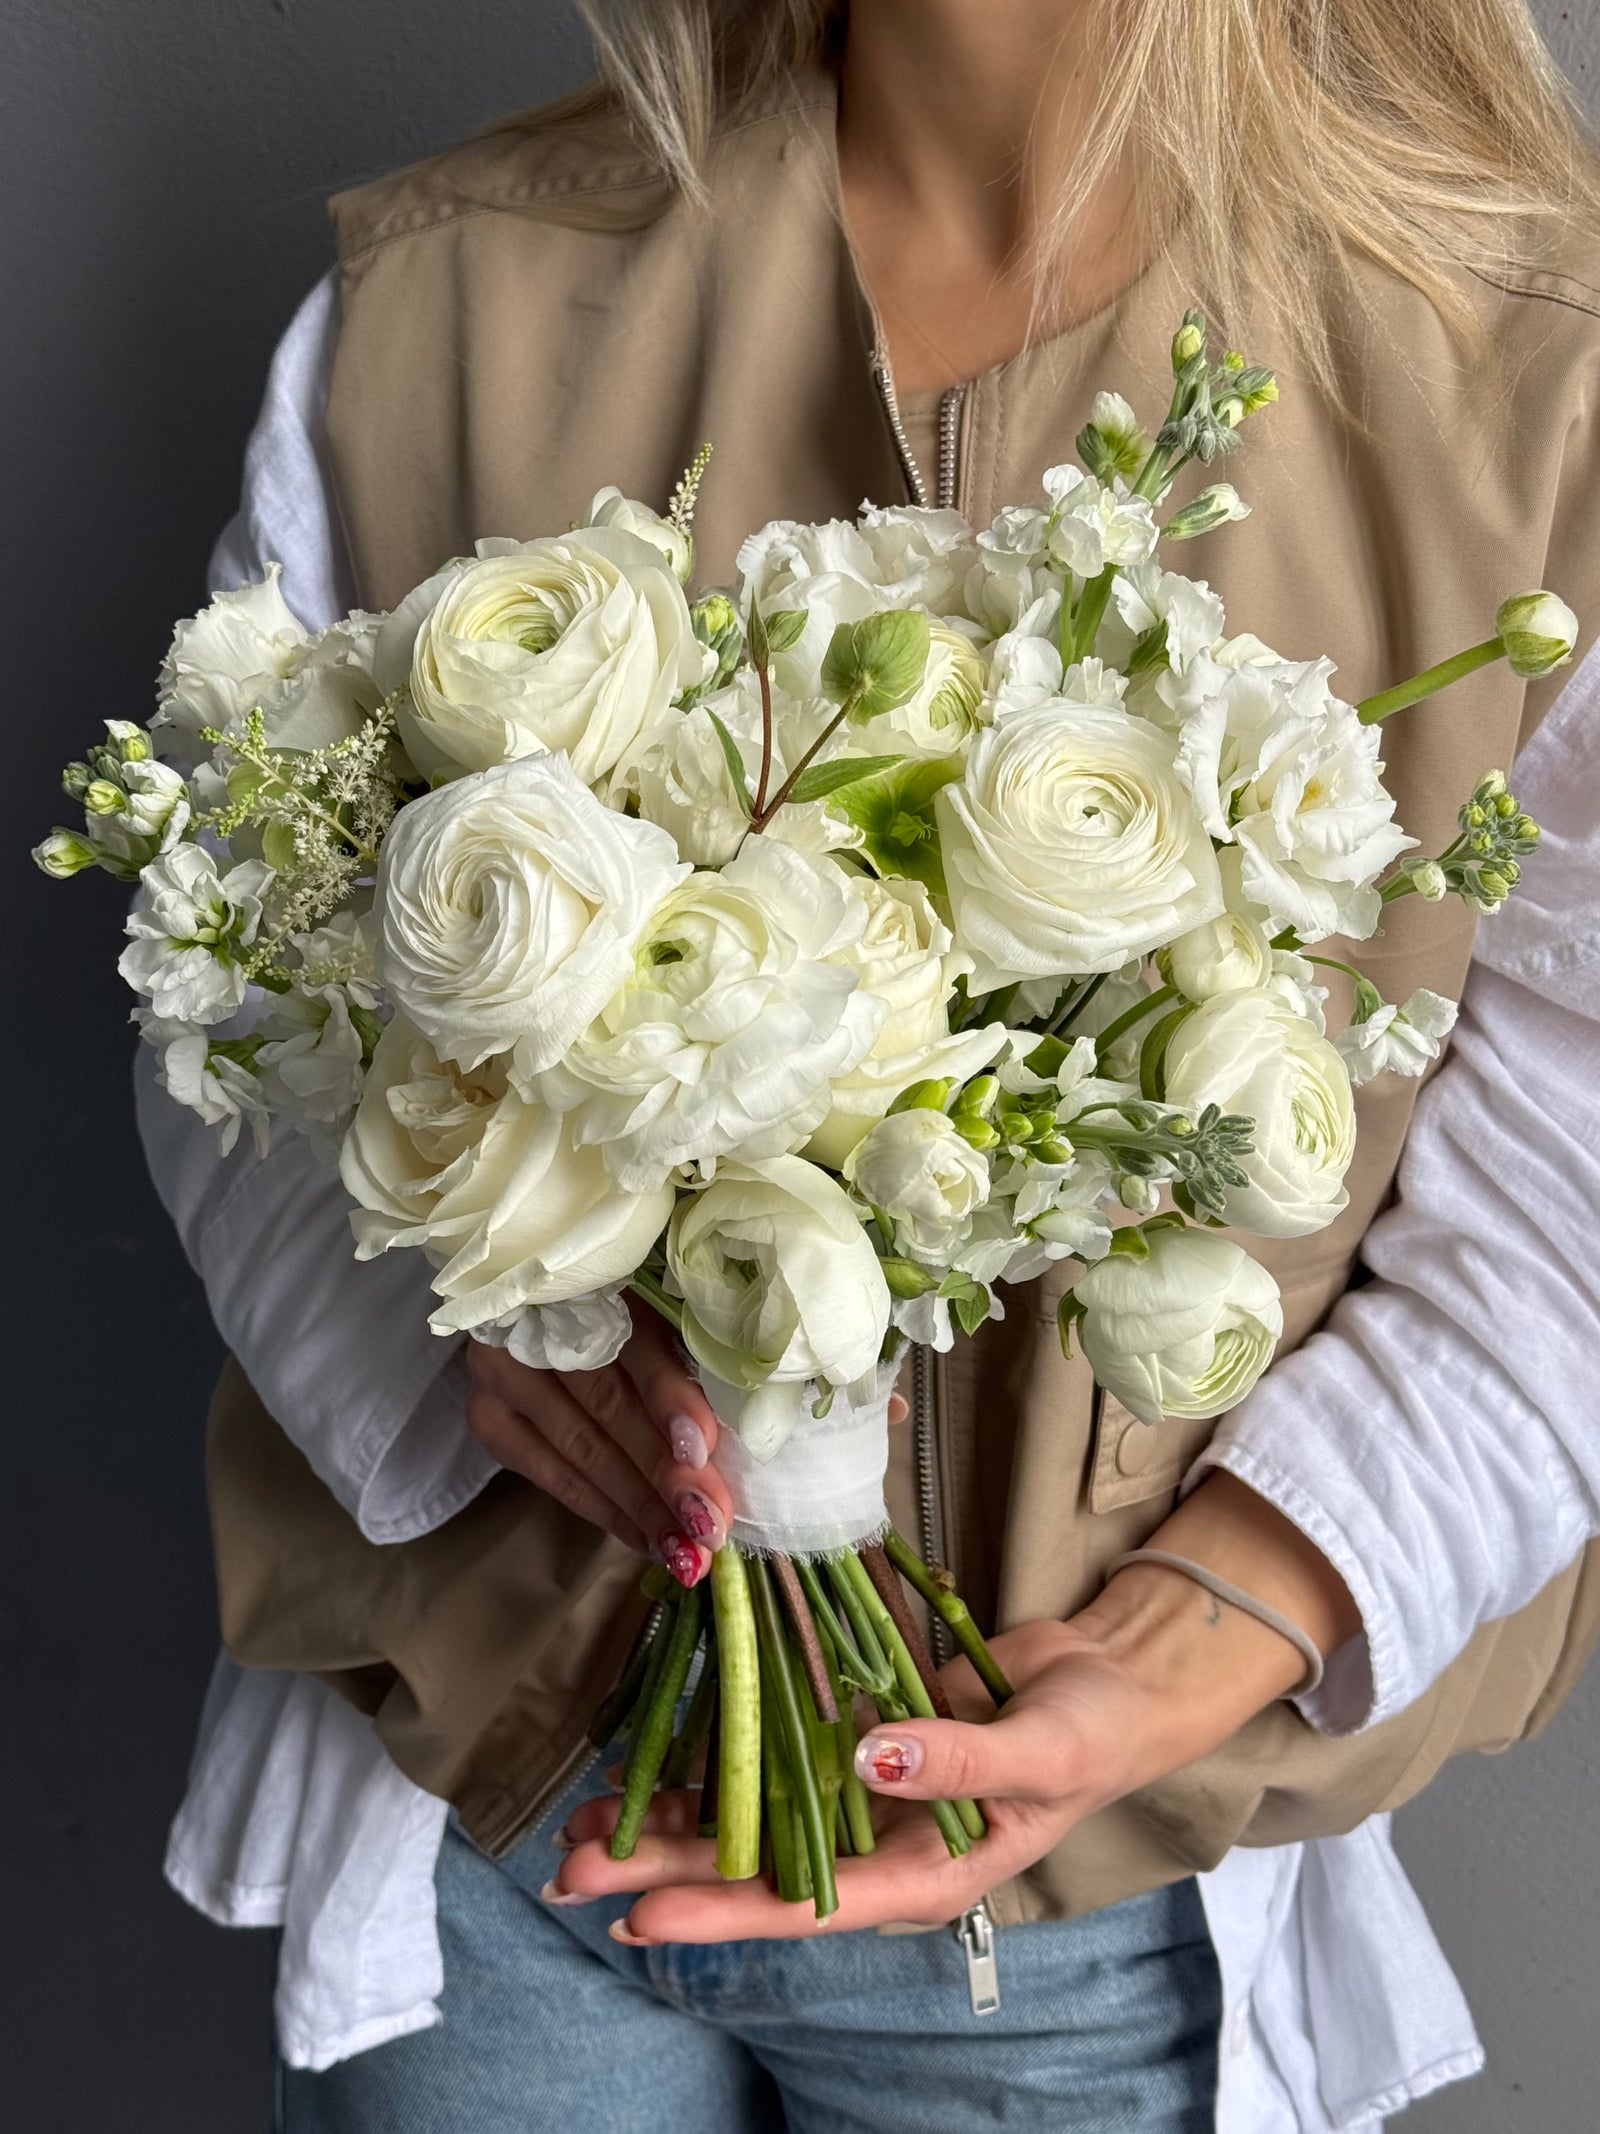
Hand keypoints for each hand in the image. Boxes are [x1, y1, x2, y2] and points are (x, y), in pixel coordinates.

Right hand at [465, 1299, 910, 1587]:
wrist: (538, 1288)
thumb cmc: (654, 1293)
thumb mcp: (709, 1300)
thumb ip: (785, 1346)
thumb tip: (887, 1410)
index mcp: (609, 1265)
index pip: (635, 1331)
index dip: (669, 1392)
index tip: (704, 1448)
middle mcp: (546, 1312)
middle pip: (608, 1397)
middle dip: (665, 1471)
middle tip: (713, 1525)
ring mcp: (506, 1363)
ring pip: (579, 1443)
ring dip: (639, 1504)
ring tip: (690, 1552)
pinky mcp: (492, 1412)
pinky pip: (549, 1473)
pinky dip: (602, 1510)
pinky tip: (648, 1541)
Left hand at [543, 1473, 1358, 1936]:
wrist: (1112, 1681)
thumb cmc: (1091, 1734)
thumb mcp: (1038, 1751)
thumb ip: (955, 1760)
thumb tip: (868, 1754)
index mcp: (922, 1876)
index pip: (807, 1902)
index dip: (722, 1910)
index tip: (642, 1915)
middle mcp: (877, 1842)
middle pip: (755, 1865)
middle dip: (663, 1867)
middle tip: (568, 1868)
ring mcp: (860, 1790)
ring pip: (751, 1813)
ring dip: (671, 1817)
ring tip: (582, 1825)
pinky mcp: (855, 1734)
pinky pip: (776, 1750)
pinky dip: (720, 1754)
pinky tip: (652, 1759)